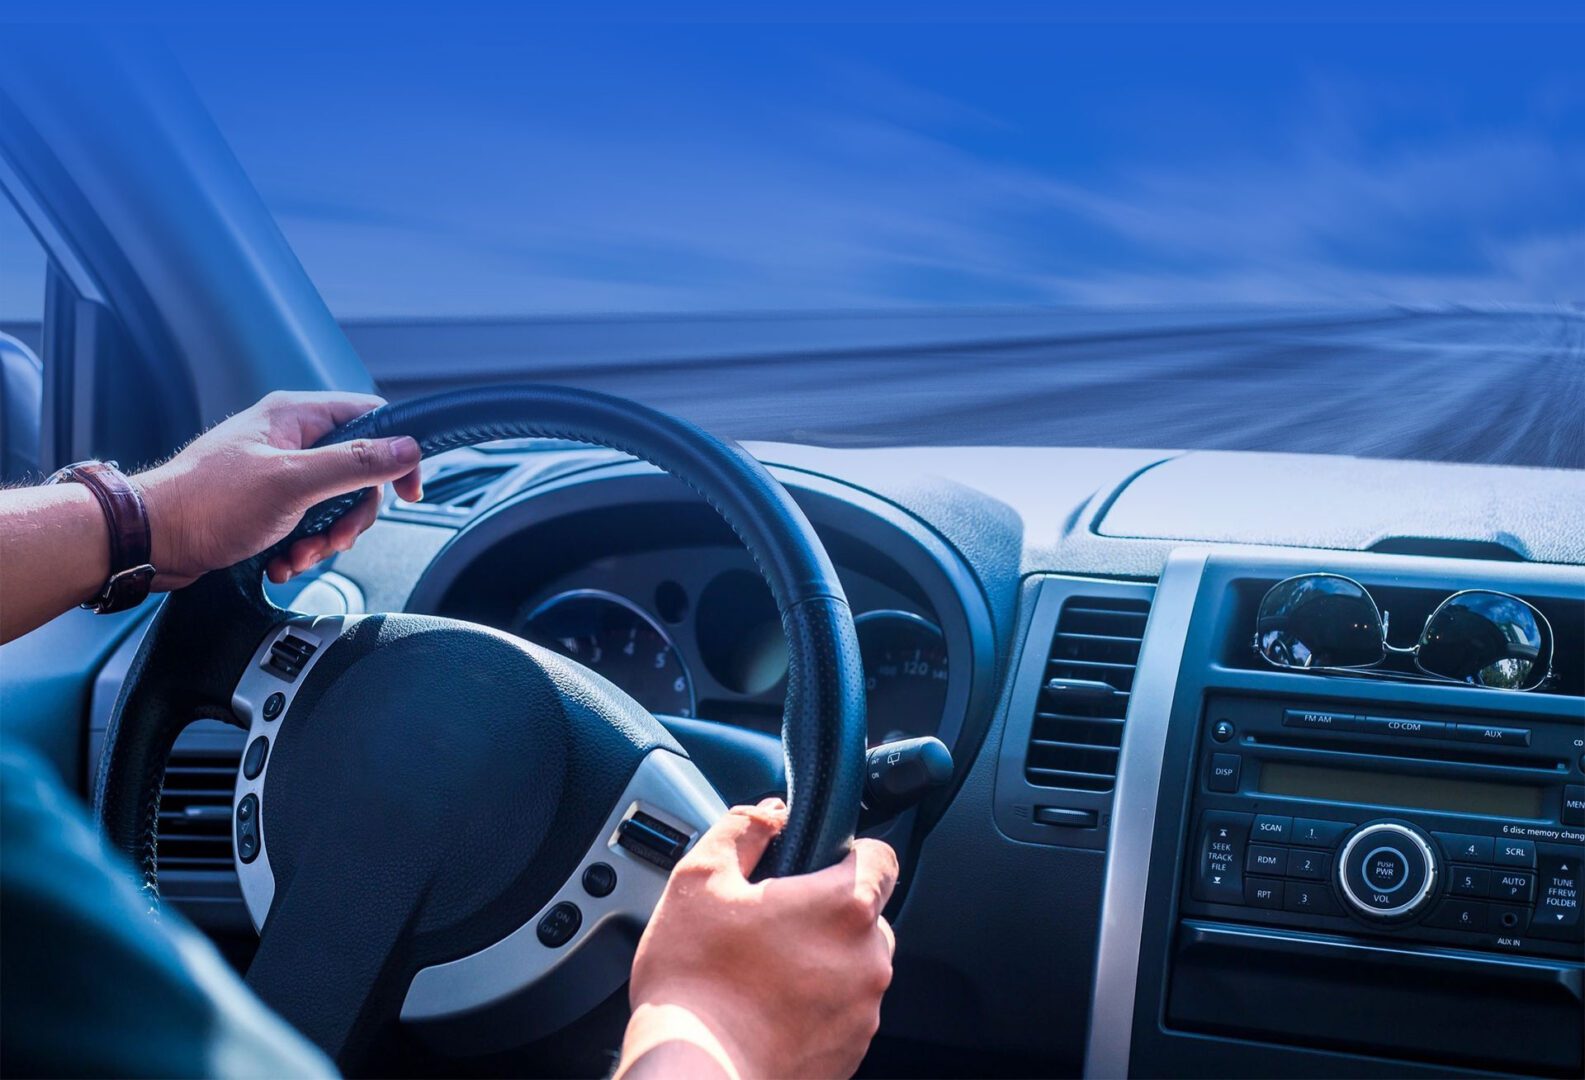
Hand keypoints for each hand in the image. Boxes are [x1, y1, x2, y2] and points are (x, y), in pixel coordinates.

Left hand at [136, 391, 422, 587]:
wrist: (151, 541)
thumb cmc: (207, 503)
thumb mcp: (294, 482)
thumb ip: (356, 463)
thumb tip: (407, 449)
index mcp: (296, 416)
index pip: (372, 419)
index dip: (397, 455)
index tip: (408, 491)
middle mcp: (288, 439)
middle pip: (356, 472)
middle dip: (350, 515)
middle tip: (336, 537)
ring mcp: (276, 472)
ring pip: (332, 504)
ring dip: (323, 538)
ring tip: (297, 554)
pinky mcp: (264, 504)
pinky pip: (305, 523)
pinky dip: (300, 547)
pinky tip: (280, 561)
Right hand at [618, 799, 898, 1079]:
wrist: (695, 1076)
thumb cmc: (695, 982)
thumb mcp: (699, 880)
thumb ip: (742, 830)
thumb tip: (769, 815)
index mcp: (844, 907)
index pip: (882, 857)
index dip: (849, 852)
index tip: (815, 864)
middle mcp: (868, 960)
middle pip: (866, 915)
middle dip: (825, 913)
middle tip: (770, 923)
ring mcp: (864, 1013)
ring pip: (854, 967)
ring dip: (820, 961)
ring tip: (761, 972)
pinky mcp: (851, 1054)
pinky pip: (842, 1012)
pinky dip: (814, 1006)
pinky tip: (766, 1009)